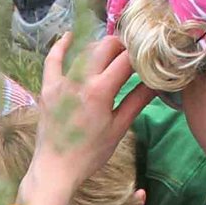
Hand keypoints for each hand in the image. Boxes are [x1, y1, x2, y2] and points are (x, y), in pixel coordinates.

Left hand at [22, 33, 151, 204]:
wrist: (56, 169)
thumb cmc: (90, 153)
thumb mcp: (119, 128)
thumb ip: (137, 101)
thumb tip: (158, 82)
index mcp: (100, 91)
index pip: (126, 60)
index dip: (141, 54)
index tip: (150, 55)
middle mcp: (79, 81)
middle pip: (105, 48)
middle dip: (123, 45)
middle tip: (134, 53)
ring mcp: (61, 82)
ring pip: (84, 51)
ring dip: (100, 46)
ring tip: (114, 50)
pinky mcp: (48, 88)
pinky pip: (52, 61)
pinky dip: (60, 47)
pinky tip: (69, 35)